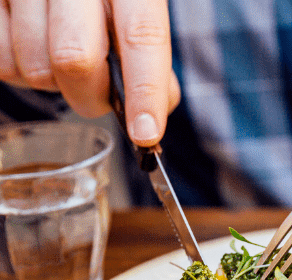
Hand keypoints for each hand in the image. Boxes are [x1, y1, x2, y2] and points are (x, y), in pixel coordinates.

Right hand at [0, 0, 179, 146]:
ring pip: (36, 68)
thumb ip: (149, 51)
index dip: (145, 91)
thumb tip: (155, 107)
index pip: (142, 37)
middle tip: (97, 90)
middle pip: (77, 61)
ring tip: (59, 52)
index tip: (146, 133)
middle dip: (91, 95)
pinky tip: (32, 45)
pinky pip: (2, 63)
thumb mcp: (134, 8)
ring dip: (53, 81)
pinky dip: (19, 70)